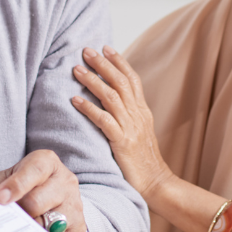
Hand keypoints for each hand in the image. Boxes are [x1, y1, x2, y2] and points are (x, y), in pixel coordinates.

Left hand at [0, 150, 86, 231]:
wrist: (57, 196)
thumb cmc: (26, 186)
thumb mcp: (10, 177)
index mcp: (47, 163)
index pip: (34, 171)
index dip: (16, 185)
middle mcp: (65, 182)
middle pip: (37, 202)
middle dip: (17, 214)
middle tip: (1, 224)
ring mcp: (74, 206)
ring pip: (46, 226)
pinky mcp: (77, 229)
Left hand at [71, 47, 173, 199]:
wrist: (156, 184)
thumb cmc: (143, 161)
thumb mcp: (139, 133)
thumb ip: (128, 116)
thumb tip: (111, 102)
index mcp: (143, 112)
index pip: (132, 79)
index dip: (119, 62)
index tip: (105, 48)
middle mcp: (138, 116)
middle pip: (121, 82)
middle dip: (103, 64)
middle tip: (86, 51)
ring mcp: (131, 128)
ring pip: (112, 97)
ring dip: (93, 81)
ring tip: (76, 70)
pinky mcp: (123, 143)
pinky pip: (104, 121)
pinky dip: (89, 108)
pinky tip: (75, 100)